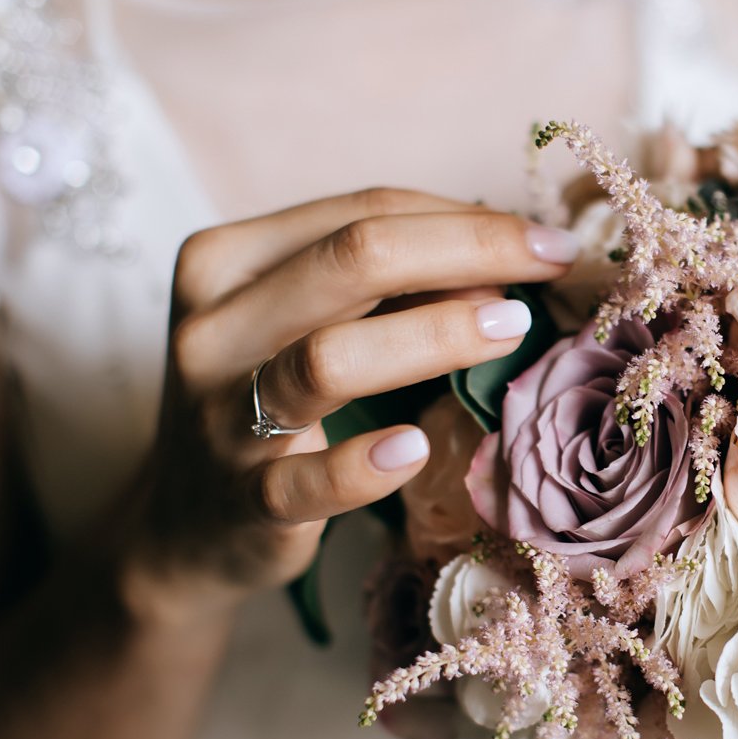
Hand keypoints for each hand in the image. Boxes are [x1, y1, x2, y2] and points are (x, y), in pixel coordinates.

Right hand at [124, 188, 579, 614]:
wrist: (186, 526)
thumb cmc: (271, 401)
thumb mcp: (306, 322)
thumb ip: (384, 284)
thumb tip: (510, 256)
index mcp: (225, 261)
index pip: (360, 212)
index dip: (465, 218)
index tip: (548, 239)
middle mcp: (211, 327)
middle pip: (352, 259)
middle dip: (468, 251)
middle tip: (550, 266)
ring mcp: (220, 416)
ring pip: (329, 358)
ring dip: (435, 336)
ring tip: (511, 328)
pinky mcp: (242, 500)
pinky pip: (306, 481)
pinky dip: (365, 465)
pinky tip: (417, 448)